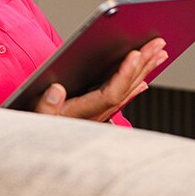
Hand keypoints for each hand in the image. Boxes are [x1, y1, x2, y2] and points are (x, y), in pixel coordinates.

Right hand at [35, 38, 168, 121]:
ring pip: (127, 89)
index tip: (135, 54)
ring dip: (144, 70)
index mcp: (83, 114)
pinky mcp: (97, 112)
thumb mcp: (34, 116)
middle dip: (143, 64)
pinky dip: (133, 84)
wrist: (39, 150)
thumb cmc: (36, 127)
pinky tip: (144, 80)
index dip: (125, 73)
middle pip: (126, 87)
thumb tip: (57, 89)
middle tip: (158, 44)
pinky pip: (121, 96)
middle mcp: (96, 115)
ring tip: (159, 54)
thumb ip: (46, 106)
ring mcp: (99, 114)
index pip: (111, 93)